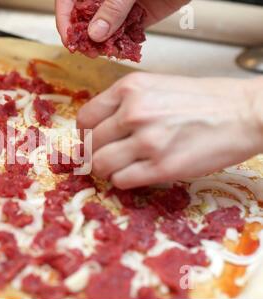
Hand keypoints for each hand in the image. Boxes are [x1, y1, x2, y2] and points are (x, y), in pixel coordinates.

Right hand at [56, 0, 189, 43]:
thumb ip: (113, 6)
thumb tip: (96, 32)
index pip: (69, 0)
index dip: (64, 19)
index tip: (68, 37)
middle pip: (85, 18)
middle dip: (83, 36)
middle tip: (86, 50)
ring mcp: (122, 7)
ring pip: (104, 30)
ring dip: (102, 44)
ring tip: (103, 53)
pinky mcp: (139, 18)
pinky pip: (126, 35)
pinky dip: (122, 45)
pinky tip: (121, 51)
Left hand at [78, 73, 262, 188]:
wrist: (245, 113)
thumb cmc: (204, 100)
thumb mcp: (156, 87)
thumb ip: (124, 105)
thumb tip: (97, 129)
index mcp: (130, 88)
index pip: (85, 118)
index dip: (86, 134)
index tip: (93, 141)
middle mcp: (134, 112)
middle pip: (90, 144)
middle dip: (96, 154)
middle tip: (109, 157)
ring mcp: (147, 141)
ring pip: (101, 165)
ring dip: (108, 170)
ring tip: (123, 167)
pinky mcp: (162, 167)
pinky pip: (122, 181)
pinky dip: (125, 180)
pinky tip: (139, 173)